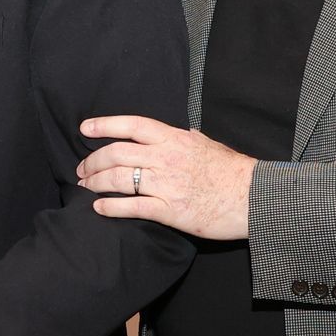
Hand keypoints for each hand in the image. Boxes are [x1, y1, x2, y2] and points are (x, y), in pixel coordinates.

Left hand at [76, 115, 255, 240]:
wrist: (253, 198)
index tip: (85, 128)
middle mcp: (166, 158)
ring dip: (95, 183)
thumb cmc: (233, 171)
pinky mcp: (169, 210)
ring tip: (85, 187)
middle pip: (117, 154)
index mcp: (174, 139)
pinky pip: (131, 207)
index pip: (132, 126)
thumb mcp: (206, 143)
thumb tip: (176, 132)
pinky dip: (110, 207)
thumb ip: (184, 138)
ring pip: (118, 179)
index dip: (105, 125)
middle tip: (81, 169)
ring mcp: (166, 184)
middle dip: (92, 161)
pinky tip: (99, 208)